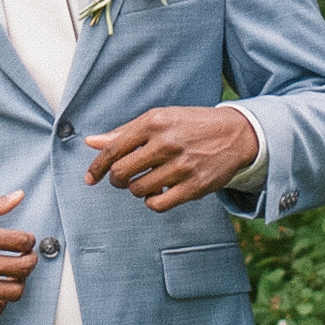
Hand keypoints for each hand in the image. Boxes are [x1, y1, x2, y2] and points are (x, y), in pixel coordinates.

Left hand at [83, 105, 262, 207]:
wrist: (234, 134)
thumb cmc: (190, 125)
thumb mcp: (159, 119)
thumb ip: (125, 132)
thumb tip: (91, 142)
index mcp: (154, 122)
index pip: (113, 149)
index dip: (97, 167)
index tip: (90, 178)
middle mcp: (167, 142)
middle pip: (121, 172)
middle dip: (116, 179)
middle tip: (122, 179)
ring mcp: (182, 166)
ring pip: (138, 190)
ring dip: (136, 189)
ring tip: (146, 181)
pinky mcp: (194, 186)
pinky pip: (158, 204)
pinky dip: (151, 202)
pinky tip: (158, 193)